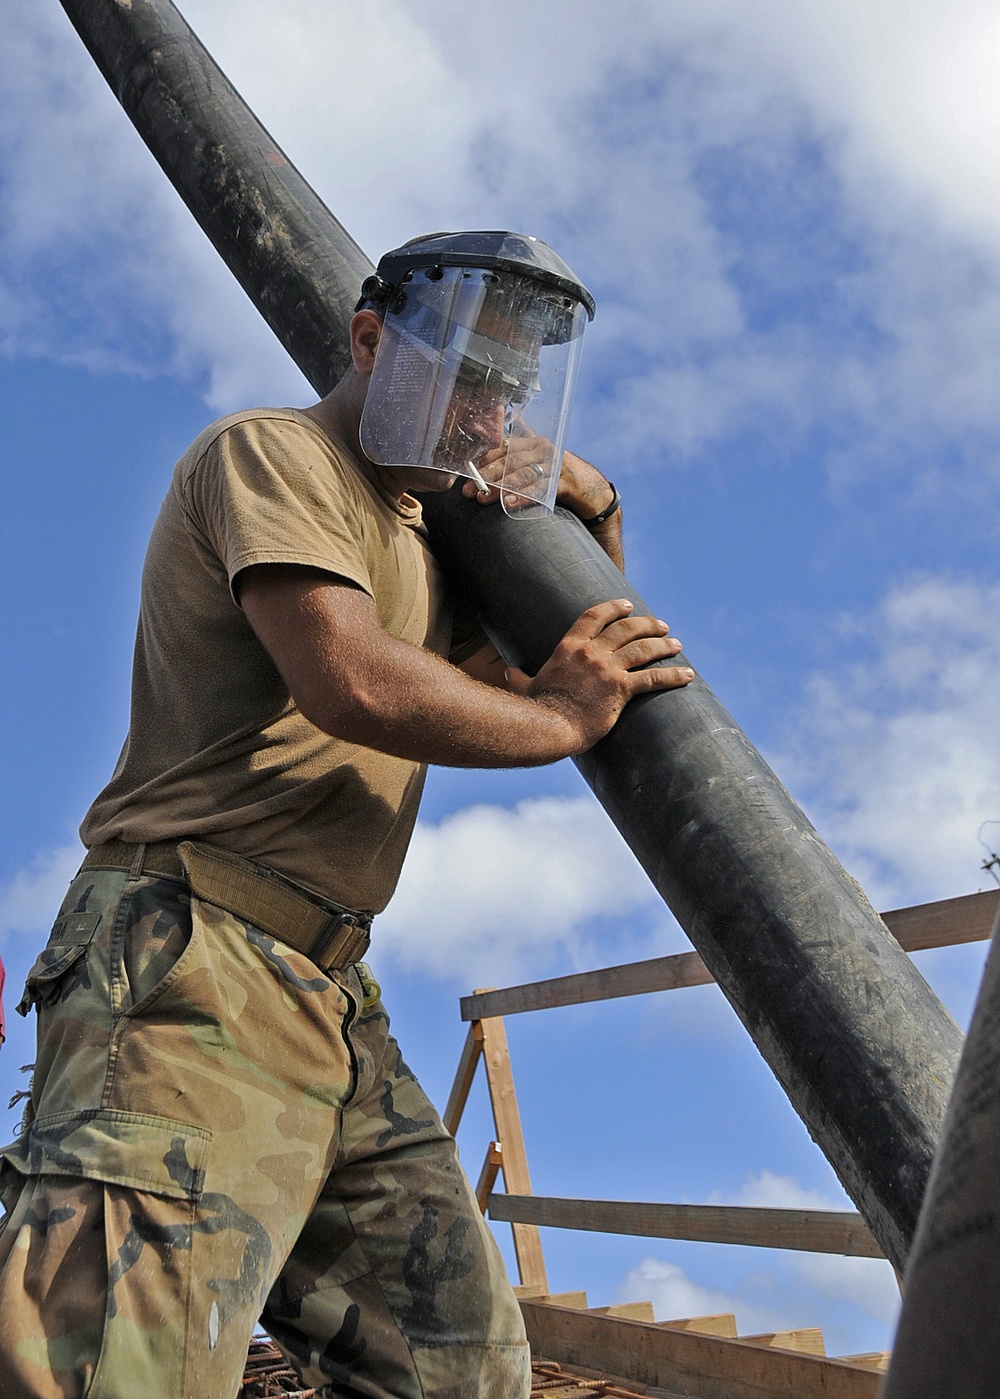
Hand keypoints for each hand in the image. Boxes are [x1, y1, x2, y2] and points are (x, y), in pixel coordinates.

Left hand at [459, 440, 612, 516]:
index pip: (503, 447)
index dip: (483, 460)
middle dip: (488, 475)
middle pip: (511, 460)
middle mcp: (543, 450)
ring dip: (502, 487)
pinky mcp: (565, 483)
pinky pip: (541, 490)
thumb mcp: (539, 460)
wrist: (592, 491)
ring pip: (523, 475)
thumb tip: (504, 430)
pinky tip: (509, 504)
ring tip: (486, 498)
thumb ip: (521, 448)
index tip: (466, 473)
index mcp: (533, 442)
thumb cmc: (559, 477)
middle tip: (470, 491)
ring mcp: (555, 465)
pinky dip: (524, 497)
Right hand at [504, 598, 693, 751]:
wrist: (546, 727)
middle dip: (647, 624)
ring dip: (663, 644)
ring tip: (676, 644)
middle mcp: (591, 652)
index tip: (628, 606)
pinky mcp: (620, 689)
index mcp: (569, 647)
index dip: (614, 608)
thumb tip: (507, 670)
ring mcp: (607, 669)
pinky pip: (653, 678)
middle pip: (626, 628)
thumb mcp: (522, 687)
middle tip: (662, 625)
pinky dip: (673, 675)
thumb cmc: (534, 710)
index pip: (594, 616)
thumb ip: (518, 676)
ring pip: (643, 648)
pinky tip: (687, 675)